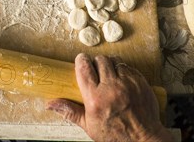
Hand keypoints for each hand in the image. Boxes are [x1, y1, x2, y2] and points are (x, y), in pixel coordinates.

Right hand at [47, 54, 171, 141]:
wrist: (143, 139)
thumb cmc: (115, 134)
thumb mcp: (89, 125)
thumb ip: (70, 111)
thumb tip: (50, 104)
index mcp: (95, 98)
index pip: (84, 68)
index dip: (81, 61)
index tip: (81, 61)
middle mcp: (111, 88)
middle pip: (100, 60)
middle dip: (96, 62)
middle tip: (96, 70)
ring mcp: (127, 83)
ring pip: (115, 60)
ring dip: (111, 64)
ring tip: (110, 75)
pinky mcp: (140, 82)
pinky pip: (129, 67)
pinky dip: (124, 70)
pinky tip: (122, 80)